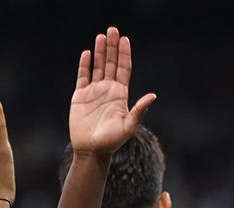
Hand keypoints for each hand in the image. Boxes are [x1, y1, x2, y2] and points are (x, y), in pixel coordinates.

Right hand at [69, 26, 156, 154]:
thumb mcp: (129, 127)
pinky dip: (85, 65)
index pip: (124, 69)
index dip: (124, 54)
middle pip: (111, 63)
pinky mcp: (80, 96)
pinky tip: (87, 53)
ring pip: (98, 67)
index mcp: (120, 94)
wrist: (91, 151)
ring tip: (101, 36)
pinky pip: (82, 76)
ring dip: (100, 52)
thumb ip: (139, 111)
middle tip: (112, 30)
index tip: (125, 39)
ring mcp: (94, 92)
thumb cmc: (112, 142)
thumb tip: (153, 95)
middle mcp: (108, 90)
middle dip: (112, 47)